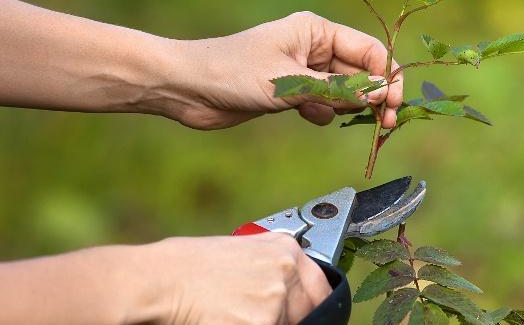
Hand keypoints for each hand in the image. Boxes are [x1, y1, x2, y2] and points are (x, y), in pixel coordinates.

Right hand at [141, 233, 330, 324]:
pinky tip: (226, 320)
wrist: (159, 281)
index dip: (314, 302)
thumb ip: (270, 262)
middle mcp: (285, 273)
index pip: (321, 287)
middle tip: (258, 312)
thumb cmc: (186, 264)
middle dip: (290, 316)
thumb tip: (288, 279)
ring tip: (234, 313)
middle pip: (307, 310)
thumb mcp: (238, 249)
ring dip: (268, 323)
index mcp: (283, 249)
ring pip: (288, 324)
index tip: (309, 310)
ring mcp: (274, 302)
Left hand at [166, 11, 402, 128]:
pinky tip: (311, 116)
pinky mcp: (289, 91)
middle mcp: (313, 48)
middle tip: (387, 124)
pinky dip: (323, 112)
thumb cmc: (235, 73)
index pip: (368, 51)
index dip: (387, 76)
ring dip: (348, 106)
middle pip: (359, 72)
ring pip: (341, 90)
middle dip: (372, 96)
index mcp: (316, 31)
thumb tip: (382, 94)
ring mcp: (301, 70)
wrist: (188, 88)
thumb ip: (338, 90)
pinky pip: (321, 102)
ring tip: (345, 118)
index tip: (396, 105)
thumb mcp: (291, 82)